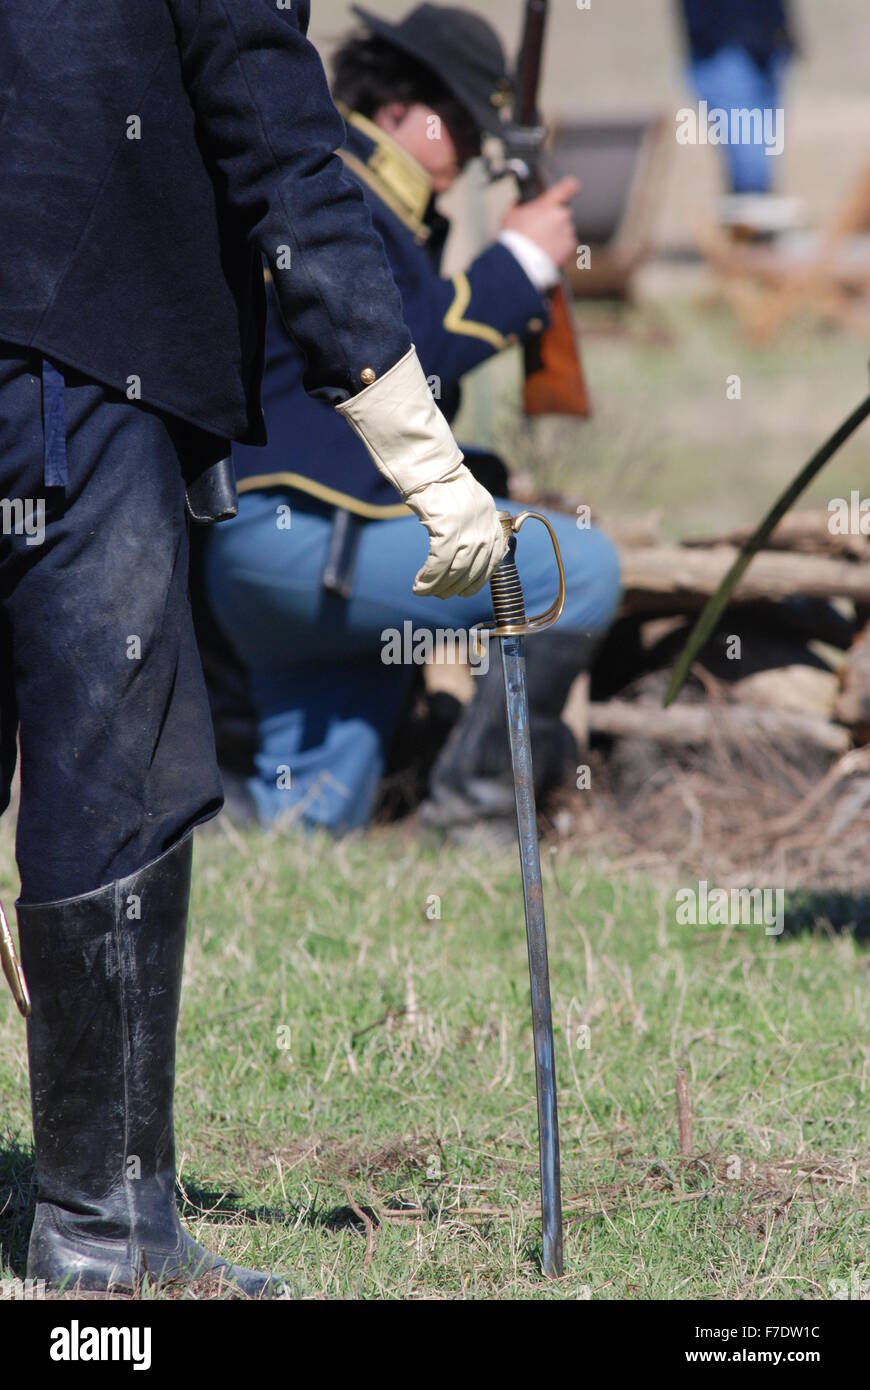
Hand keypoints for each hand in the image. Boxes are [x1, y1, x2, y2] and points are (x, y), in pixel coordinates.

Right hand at [335, 347, 505, 597]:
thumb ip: (469, 525)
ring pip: (457, 570)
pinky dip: (429, 579)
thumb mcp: (462, 502)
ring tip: (425, 592)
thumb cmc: (436, 479)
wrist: (423, 456)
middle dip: (456, 587)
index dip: (479, 580)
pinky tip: (419, 585)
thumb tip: (464, 555)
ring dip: (439, 587)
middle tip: (439, 595)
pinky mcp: (447, 524)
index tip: (465, 591)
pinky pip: (440, 563)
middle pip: (475, 568)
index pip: (494, 559)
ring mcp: (467, 524)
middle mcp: (484, 522)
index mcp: (491, 516)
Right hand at [501, 176, 580, 269]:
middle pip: (561, 214)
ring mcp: (567, 231)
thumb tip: (521, 202)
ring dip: (556, 235)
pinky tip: (547, 252)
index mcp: (547, 204)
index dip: (570, 186)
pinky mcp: (570, 246)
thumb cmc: (513, 239)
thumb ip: (519, 204)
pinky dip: (560, 248)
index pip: (566, 188)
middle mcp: (561, 215)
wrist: (520, 262)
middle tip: (540, 232)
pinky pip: (567, 244)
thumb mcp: (510, 215)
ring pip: (564, 230)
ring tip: (541, 245)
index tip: (573, 186)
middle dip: (553, 221)